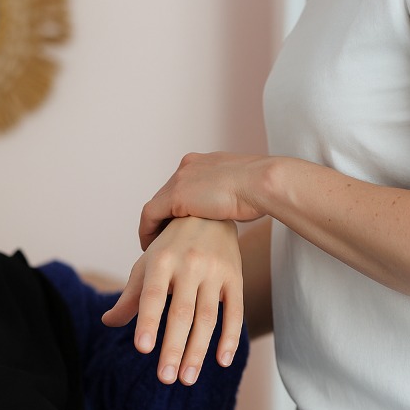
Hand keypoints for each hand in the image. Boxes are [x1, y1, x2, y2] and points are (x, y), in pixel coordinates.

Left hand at [101, 217, 243, 384]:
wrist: (209, 213)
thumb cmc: (170, 246)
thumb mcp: (147, 265)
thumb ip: (130, 297)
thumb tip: (107, 323)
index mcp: (161, 261)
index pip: (153, 296)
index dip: (148, 321)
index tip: (143, 348)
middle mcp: (188, 265)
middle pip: (181, 313)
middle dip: (174, 348)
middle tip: (166, 378)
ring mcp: (214, 271)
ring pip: (207, 317)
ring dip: (198, 351)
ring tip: (187, 378)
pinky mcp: (235, 278)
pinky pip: (235, 311)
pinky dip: (230, 338)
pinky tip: (222, 361)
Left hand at [139, 151, 268, 250]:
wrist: (262, 183)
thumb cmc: (261, 190)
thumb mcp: (241, 188)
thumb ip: (229, 195)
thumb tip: (233, 208)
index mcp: (204, 162)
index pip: (183, 184)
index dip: (178, 207)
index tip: (177, 224)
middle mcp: (188, 166)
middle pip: (166, 194)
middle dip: (164, 217)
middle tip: (162, 238)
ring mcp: (180, 179)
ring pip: (155, 206)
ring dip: (153, 226)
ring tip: (154, 246)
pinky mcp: (175, 196)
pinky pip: (150, 216)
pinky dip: (147, 231)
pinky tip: (150, 247)